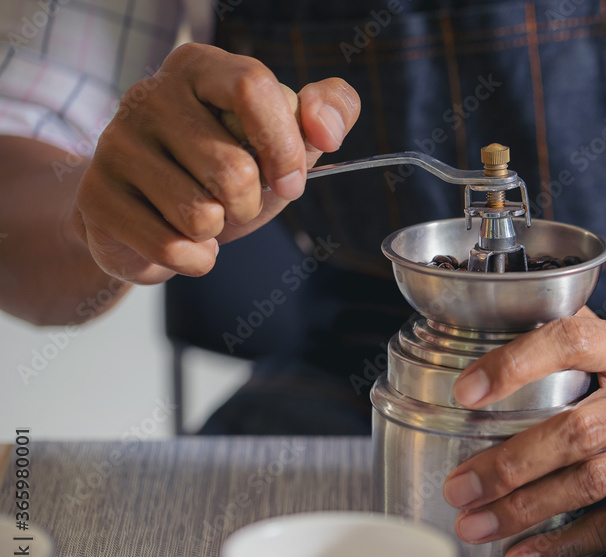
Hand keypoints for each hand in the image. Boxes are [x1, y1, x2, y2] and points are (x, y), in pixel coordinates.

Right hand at [73, 43, 359, 283]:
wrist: (152, 214)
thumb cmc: (225, 169)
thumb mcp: (285, 138)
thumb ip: (329, 111)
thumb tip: (325, 129)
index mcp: (200, 68)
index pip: (252, 87)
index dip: (284, 146)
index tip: (290, 181)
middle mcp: (150, 95)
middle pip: (233, 168)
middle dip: (250, 203)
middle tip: (236, 200)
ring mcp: (115, 145)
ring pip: (200, 215)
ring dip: (218, 231)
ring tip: (202, 215)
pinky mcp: (96, 197)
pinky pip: (172, 248)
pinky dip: (195, 259)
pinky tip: (182, 241)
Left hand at [442, 316, 605, 556]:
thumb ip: (569, 333)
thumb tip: (486, 320)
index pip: (574, 340)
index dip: (516, 364)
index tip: (466, 392)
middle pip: (578, 431)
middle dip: (510, 463)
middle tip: (459, 485)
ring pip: (589, 483)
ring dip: (523, 508)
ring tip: (472, 522)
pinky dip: (560, 545)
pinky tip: (518, 555)